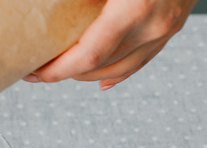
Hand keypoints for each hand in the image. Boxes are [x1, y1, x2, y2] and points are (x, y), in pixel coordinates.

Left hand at [24, 0, 196, 89]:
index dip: (57, 70)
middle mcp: (152, 26)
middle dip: (65, 72)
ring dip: (87, 74)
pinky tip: (100, 80)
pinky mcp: (172, 27)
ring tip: (62, 70)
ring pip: (119, 68)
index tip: (34, 73)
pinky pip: (142, 60)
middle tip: (39, 68)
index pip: (87, 56)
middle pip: (100, 67)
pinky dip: (117, 73)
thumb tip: (43, 2)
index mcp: (133, 9)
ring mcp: (165, 29)